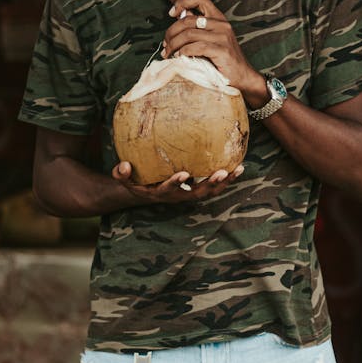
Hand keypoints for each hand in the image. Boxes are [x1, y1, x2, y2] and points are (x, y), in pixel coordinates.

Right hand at [112, 160, 244, 203]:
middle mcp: (177, 196)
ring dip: (224, 182)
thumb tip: (123, 166)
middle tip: (221, 172)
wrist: (145, 192)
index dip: (175, 183)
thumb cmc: (135, 182)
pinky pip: (214, 186)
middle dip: (209, 184)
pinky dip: (227, 178)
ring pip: (209, 192)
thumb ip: (121, 174)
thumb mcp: (124, 179)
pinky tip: (239, 166)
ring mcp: (189, 194)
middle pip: (196, 194)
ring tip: (238, 169)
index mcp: (160, 193)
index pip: (167, 190)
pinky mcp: (197, 189)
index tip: (183, 174)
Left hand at [162, 0, 267, 106]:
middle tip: (165, 44)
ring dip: (174, 45)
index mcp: (218, 18)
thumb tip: (178, 16)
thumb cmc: (223, 60)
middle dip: (171, 32)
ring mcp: (222, 36)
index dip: (182, 2)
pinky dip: (184, 52)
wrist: (242, 77)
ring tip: (169, 54)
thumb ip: (197, 27)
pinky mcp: (222, 50)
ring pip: (189, 34)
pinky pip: (196, 47)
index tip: (171, 13)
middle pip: (188, 20)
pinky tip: (179, 57)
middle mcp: (221, 24)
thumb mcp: (211, 39)